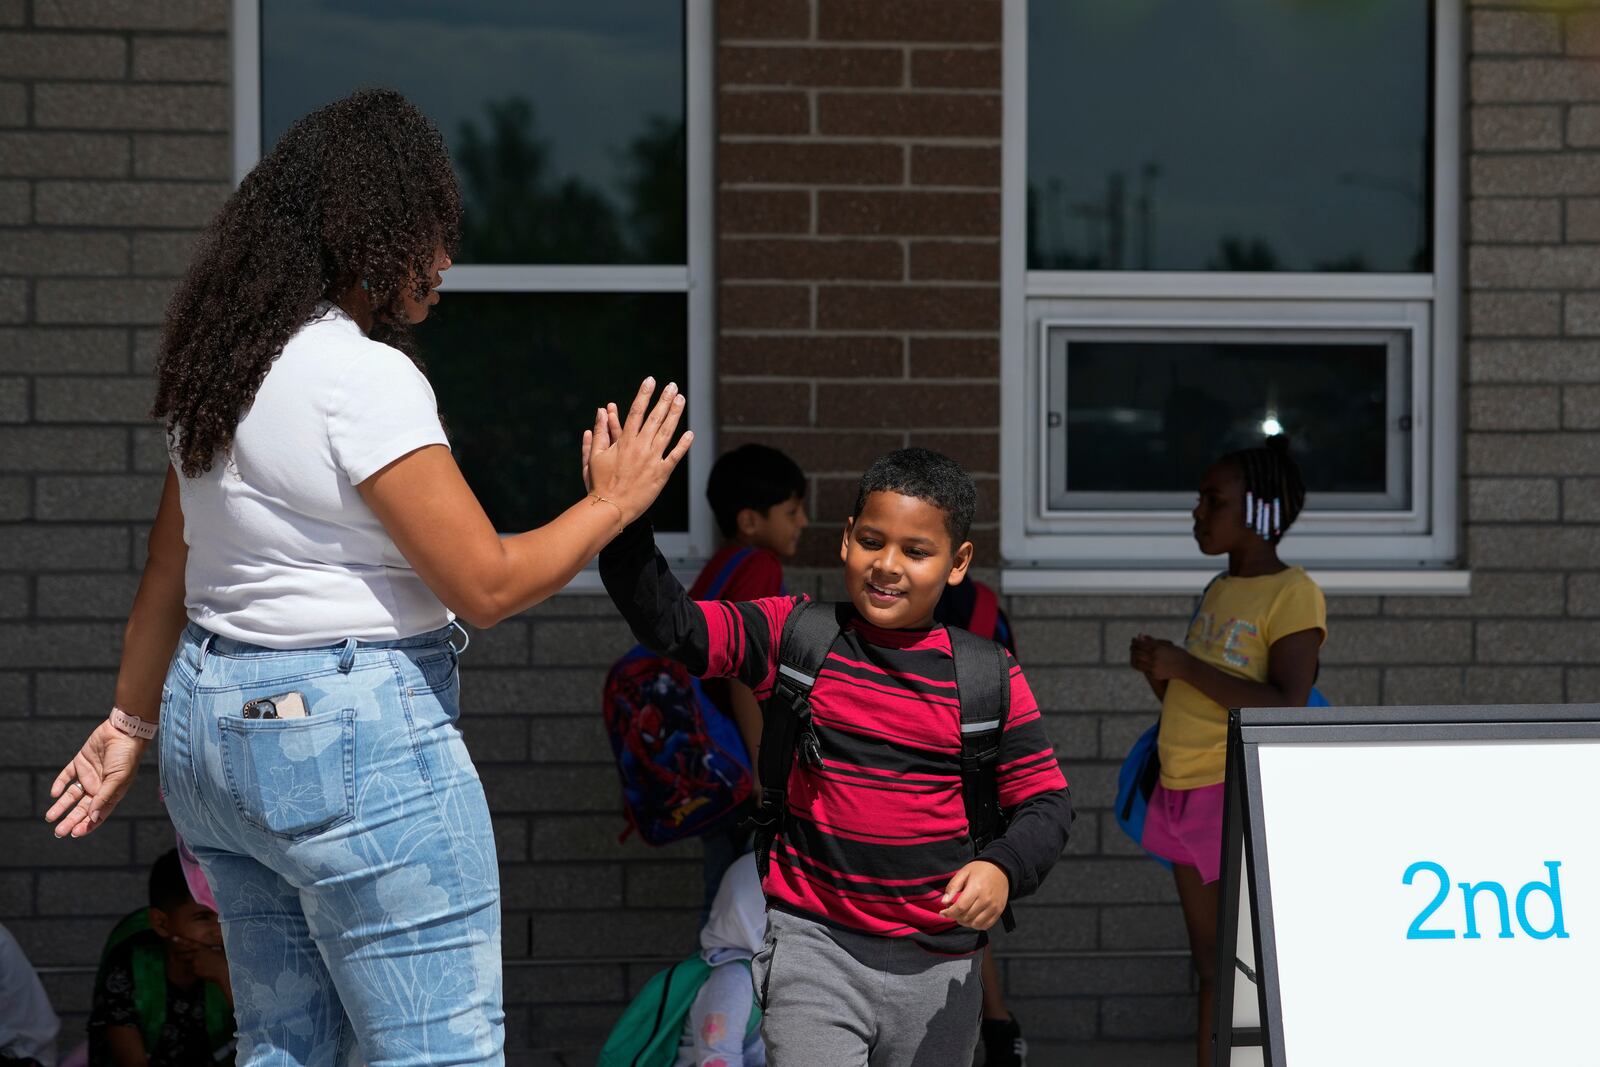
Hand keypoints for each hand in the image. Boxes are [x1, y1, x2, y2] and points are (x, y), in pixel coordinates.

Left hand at [46, 718, 145, 837]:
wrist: (123, 730)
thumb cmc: (127, 756)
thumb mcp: (118, 779)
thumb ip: (104, 797)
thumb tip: (93, 817)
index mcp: (111, 793)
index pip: (98, 814)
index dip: (87, 825)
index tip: (75, 833)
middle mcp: (98, 787)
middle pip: (82, 808)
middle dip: (71, 820)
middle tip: (59, 831)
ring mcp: (88, 775)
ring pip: (71, 795)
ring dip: (61, 806)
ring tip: (50, 817)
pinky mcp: (80, 762)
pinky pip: (67, 776)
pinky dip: (59, 784)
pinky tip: (54, 793)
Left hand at [173, 936, 228, 984]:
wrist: (225, 971)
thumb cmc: (226, 959)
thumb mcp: (221, 950)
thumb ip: (214, 948)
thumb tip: (214, 946)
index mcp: (202, 948)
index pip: (190, 943)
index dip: (181, 940)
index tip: (173, 938)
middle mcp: (197, 956)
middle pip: (183, 956)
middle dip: (177, 956)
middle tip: (173, 957)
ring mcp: (195, 965)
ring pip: (189, 966)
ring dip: (192, 966)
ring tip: (200, 967)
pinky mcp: (196, 973)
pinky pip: (194, 972)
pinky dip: (197, 972)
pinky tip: (206, 973)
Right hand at [581, 378, 693, 521]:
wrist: (611, 507)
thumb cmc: (600, 483)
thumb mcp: (595, 456)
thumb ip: (600, 433)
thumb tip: (601, 412)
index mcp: (624, 442)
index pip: (636, 412)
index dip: (644, 395)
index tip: (650, 381)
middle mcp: (640, 447)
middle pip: (655, 418)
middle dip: (664, 400)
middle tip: (672, 386)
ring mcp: (652, 460)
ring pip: (667, 432)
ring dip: (675, 415)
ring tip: (681, 400)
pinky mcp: (661, 474)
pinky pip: (674, 456)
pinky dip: (683, 445)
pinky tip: (690, 434)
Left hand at [939, 860, 1009, 930]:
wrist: (1000, 868)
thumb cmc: (980, 869)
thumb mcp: (963, 872)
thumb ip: (953, 886)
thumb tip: (944, 902)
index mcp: (976, 889)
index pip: (960, 907)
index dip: (949, 913)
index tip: (942, 913)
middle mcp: (986, 900)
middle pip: (967, 917)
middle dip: (955, 917)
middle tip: (952, 911)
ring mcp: (994, 907)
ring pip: (975, 924)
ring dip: (965, 922)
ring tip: (961, 915)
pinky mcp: (999, 911)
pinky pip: (986, 925)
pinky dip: (976, 925)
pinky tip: (971, 918)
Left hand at [1130, 635, 1189, 681]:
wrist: (1186, 668)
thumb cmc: (1178, 653)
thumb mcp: (1167, 645)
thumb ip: (1153, 641)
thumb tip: (1142, 636)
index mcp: (1157, 648)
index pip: (1141, 644)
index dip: (1136, 641)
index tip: (1134, 639)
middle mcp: (1154, 657)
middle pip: (1138, 652)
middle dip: (1133, 648)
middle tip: (1131, 646)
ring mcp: (1153, 667)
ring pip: (1138, 661)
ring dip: (1134, 656)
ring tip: (1133, 654)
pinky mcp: (1154, 674)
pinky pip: (1143, 669)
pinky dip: (1139, 664)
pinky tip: (1139, 661)